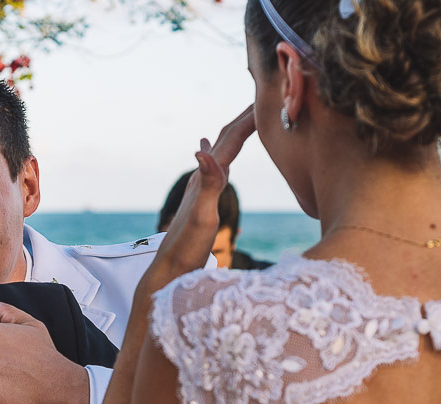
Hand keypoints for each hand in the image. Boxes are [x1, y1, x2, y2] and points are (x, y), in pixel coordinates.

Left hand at [141, 106, 256, 292]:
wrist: (169, 270)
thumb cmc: (186, 247)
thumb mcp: (202, 216)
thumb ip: (207, 184)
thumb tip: (203, 148)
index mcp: (207, 177)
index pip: (232, 139)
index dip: (251, 118)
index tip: (271, 97)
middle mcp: (203, 177)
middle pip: (226, 138)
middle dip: (245, 116)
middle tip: (265, 95)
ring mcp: (201, 187)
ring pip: (222, 149)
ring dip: (235, 131)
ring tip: (246, 117)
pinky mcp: (201, 198)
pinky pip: (216, 166)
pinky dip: (221, 152)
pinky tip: (210, 152)